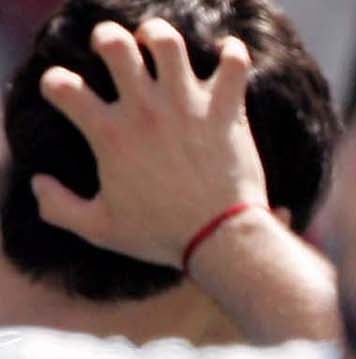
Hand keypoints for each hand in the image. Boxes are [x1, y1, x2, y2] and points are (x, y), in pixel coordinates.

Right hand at [31, 19, 268, 268]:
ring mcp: (187, 107)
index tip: (68, 94)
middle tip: (115, 53)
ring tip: (159, 47)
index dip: (56, 83)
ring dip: (160, 36)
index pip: (62, 85)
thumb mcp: (100, 228)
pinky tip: (226, 57)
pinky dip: (232, 54)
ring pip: (169, 43)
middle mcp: (146, 111)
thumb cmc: (162, 236)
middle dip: (108, 39)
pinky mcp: (226, 112)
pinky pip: (233, 65)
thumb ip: (59, 207)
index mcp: (110, 134)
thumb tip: (37, 183)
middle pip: (115, 45)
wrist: (221, 240)